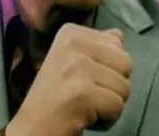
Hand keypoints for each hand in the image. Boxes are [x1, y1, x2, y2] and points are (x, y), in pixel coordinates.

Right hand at [6, 24, 131, 135]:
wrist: (32, 128)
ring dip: (109, 104)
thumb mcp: (70, 60)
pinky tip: (84, 118)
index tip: (82, 79)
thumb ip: (97, 46)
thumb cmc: (54, 97)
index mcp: (71, 33)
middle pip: (126, 63)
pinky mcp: (82, 93)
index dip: (107, 67)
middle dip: (113, 85)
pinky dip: (107, 120)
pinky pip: (117, 106)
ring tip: (85, 106)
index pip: (117, 43)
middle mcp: (73, 44)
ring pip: (124, 87)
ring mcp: (77, 68)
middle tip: (86, 94)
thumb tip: (118, 35)